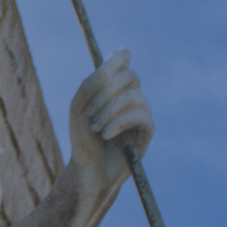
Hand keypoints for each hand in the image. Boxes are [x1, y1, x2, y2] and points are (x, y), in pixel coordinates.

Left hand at [68, 48, 152, 194]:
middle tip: (89, 112)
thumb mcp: (79, 107)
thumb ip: (91, 84)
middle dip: (106, 92)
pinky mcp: (147, 130)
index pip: (124, 58)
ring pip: (135, 96)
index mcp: (114, 86)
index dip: (118, 57)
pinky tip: (106, 135)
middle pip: (130, 76)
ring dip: (110, 110)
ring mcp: (141, 111)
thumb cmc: (83, 137)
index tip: (105, 68)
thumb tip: (110, 68)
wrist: (88, 168)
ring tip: (95, 127)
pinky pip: (140, 116)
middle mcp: (130, 95)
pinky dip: (119, 123)